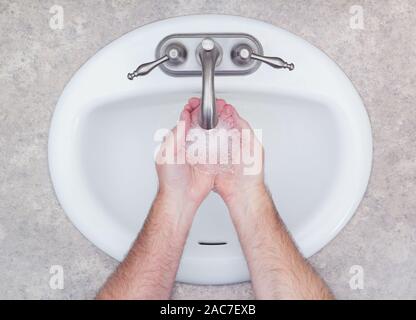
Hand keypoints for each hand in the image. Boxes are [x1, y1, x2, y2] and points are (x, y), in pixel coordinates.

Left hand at [155, 98, 213, 212]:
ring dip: (217, 124)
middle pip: (201, 124)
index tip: (198, 102)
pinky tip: (227, 132)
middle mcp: (190, 145)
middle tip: (215, 105)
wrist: (180, 197)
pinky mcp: (210, 162)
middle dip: (208, 114)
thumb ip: (176, 135)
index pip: (187, 120)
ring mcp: (201, 153)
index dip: (193, 110)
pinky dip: (223, 140)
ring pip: (210, 134)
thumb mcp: (168, 153)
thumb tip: (184, 118)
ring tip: (223, 114)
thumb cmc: (170, 179)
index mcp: (179, 140)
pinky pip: (218, 148)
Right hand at [181, 97, 265, 212]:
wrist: (243, 193)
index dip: (219, 112)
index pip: (227, 120)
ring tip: (192, 120)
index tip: (212, 105)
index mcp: (238, 138)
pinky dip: (195, 145)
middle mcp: (227, 145)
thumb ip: (244, 128)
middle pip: (213, 127)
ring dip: (199, 130)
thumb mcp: (253, 145)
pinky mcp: (209, 163)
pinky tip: (191, 138)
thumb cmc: (251, 173)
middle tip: (198, 110)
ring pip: (205, 138)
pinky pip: (200, 152)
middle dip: (206, 119)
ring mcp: (217, 154)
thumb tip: (234, 113)